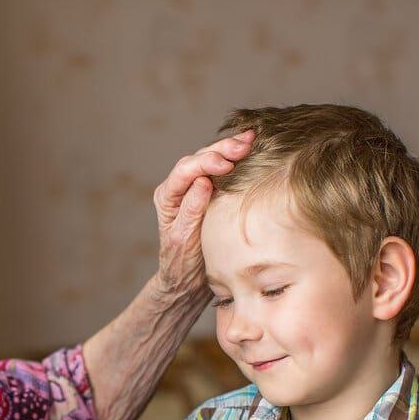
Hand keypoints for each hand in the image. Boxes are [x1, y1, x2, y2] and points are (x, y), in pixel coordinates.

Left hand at [153, 131, 254, 296]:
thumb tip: (204, 182)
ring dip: (230, 148)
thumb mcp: (184, 239)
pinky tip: (250, 148)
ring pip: (210, 160)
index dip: (205, 163)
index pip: (184, 171)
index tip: (226, 165)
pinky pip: (221, 171)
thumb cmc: (183, 263)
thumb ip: (191, 210)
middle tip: (245, 144)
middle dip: (222, 149)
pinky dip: (235, 158)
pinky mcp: (211, 192)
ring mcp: (194, 188)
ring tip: (251, 139)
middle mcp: (178, 188)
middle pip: (198, 159)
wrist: (190, 279)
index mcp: (167, 197)